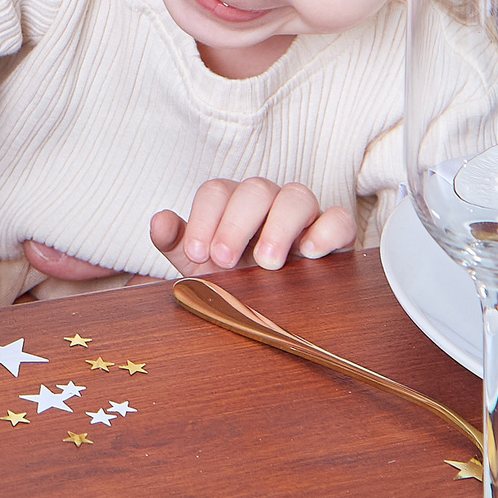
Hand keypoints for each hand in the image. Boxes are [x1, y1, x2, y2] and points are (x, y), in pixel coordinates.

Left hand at [151, 178, 357, 274]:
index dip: (204, 218)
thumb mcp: (199, 264)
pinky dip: (327, 231)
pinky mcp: (334, 233)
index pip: (216, 191)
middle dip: (236, 224)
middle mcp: (267, 202)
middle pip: (255, 190)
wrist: (271, 306)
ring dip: (280, 227)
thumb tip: (159, 221)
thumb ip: (176, 241)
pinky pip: (339, 219)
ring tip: (268, 262)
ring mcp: (302, 215)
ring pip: (297, 196)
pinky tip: (310, 254)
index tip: (196, 251)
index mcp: (231, 204)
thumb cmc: (232, 276)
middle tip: (224, 259)